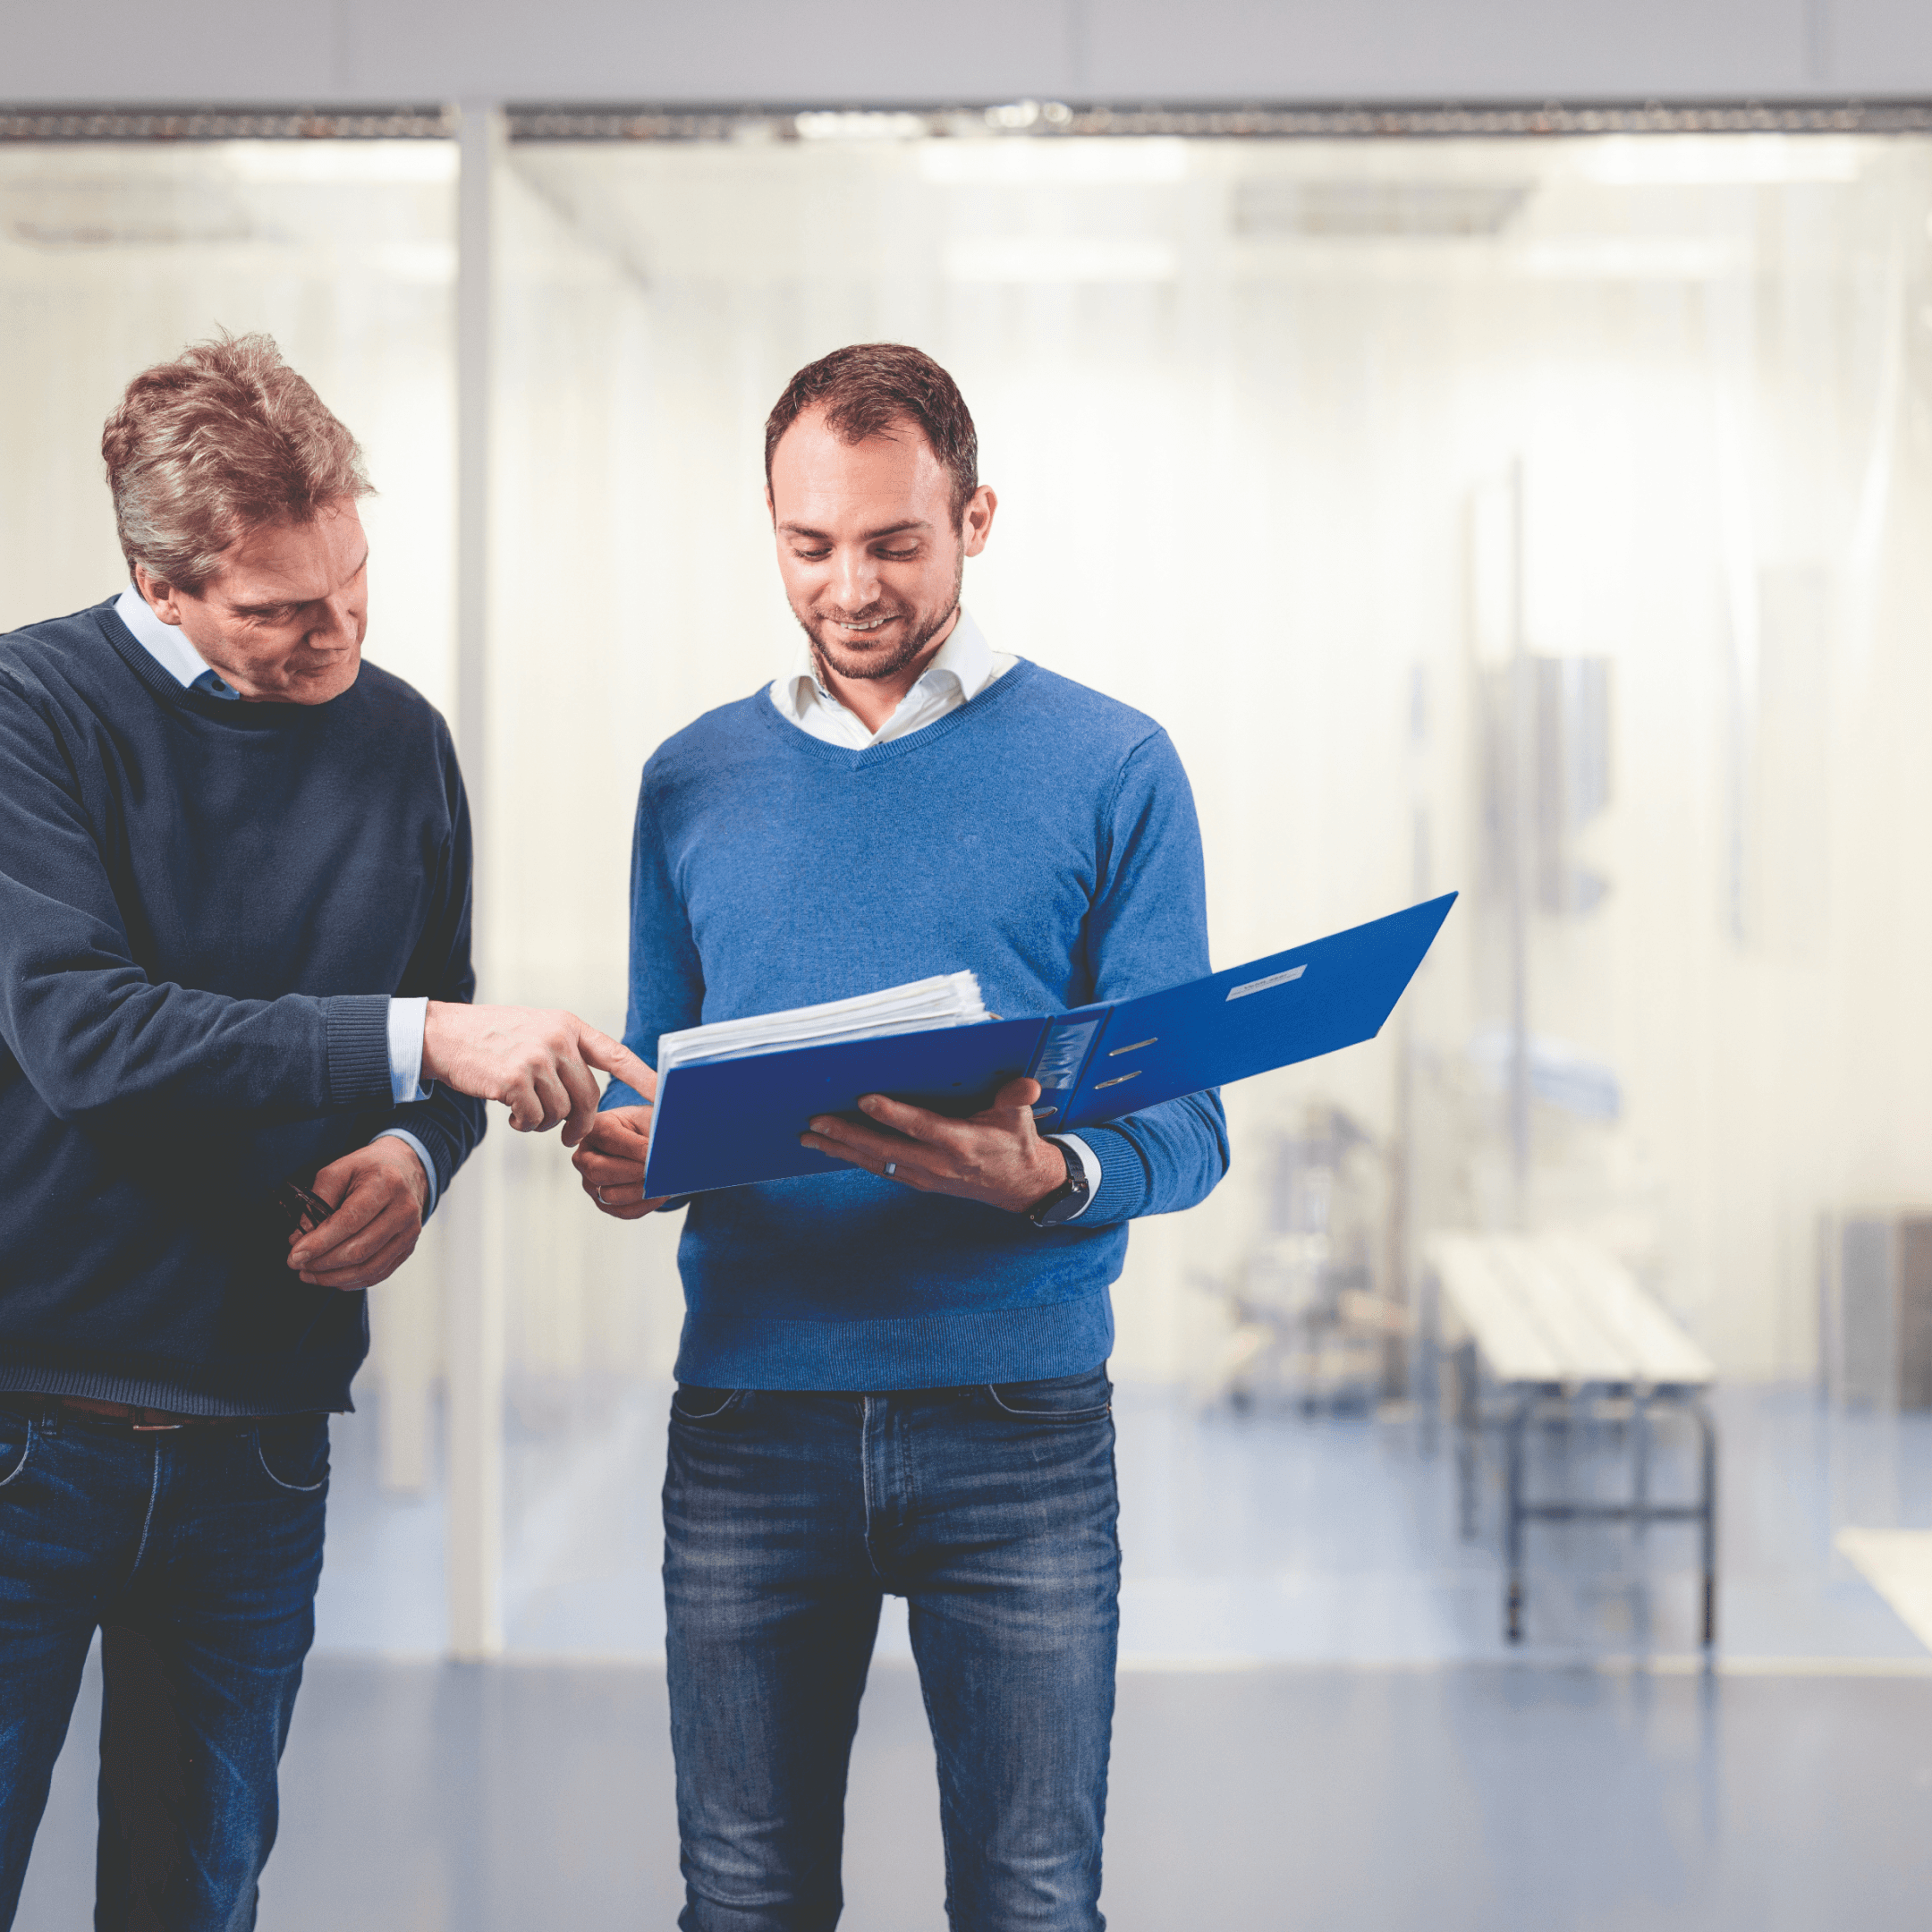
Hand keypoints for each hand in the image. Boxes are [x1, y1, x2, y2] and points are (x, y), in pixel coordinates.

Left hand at [288, 1138, 429, 1289]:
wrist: (406, 1168)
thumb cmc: (370, 1168)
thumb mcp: (339, 1170)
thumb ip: (317, 1201)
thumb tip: (298, 1239)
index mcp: (386, 1184)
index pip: (350, 1222)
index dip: (320, 1243)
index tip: (295, 1255)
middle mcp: (403, 1210)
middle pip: (360, 1249)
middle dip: (323, 1263)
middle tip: (297, 1265)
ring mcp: (410, 1231)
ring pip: (369, 1267)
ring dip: (334, 1277)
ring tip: (309, 1274)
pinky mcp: (409, 1247)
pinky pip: (379, 1273)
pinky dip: (352, 1281)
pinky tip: (332, 1277)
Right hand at [422, 1003, 656, 1144]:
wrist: (443, 1035)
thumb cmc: (491, 1038)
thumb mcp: (537, 1030)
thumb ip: (566, 1052)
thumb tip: (591, 1094)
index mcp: (569, 1026)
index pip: (617, 1054)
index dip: (644, 1077)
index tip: (665, 1095)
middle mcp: (557, 1038)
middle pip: (590, 1097)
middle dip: (581, 1123)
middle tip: (569, 1136)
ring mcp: (536, 1057)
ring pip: (562, 1112)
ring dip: (545, 1123)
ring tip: (525, 1112)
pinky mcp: (514, 1079)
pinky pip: (535, 1118)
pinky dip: (524, 1124)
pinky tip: (509, 1113)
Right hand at [570, 1103, 669, 1219]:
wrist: (643, 1142)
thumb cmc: (643, 1127)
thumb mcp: (648, 1119)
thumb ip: (651, 1133)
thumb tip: (663, 1152)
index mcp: (594, 1128)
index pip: (607, 1135)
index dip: (632, 1146)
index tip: (653, 1153)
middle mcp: (584, 1156)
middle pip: (597, 1169)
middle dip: (631, 1172)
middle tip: (656, 1171)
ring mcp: (590, 1182)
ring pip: (608, 1194)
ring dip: (639, 1190)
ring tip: (661, 1183)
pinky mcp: (603, 1202)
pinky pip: (622, 1210)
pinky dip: (644, 1204)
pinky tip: (660, 1194)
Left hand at [801, 1076, 1067, 1213]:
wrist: (1019, 1186)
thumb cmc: (1015, 1143)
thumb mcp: (1020, 1118)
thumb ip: (1017, 1098)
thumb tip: (1027, 1083)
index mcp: (960, 1143)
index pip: (921, 1127)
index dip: (892, 1114)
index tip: (865, 1099)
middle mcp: (937, 1163)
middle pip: (885, 1150)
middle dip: (847, 1135)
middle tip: (815, 1121)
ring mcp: (924, 1176)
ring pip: (875, 1162)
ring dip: (840, 1149)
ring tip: (809, 1136)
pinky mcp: (918, 1181)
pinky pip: (880, 1169)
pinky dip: (853, 1158)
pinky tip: (831, 1148)